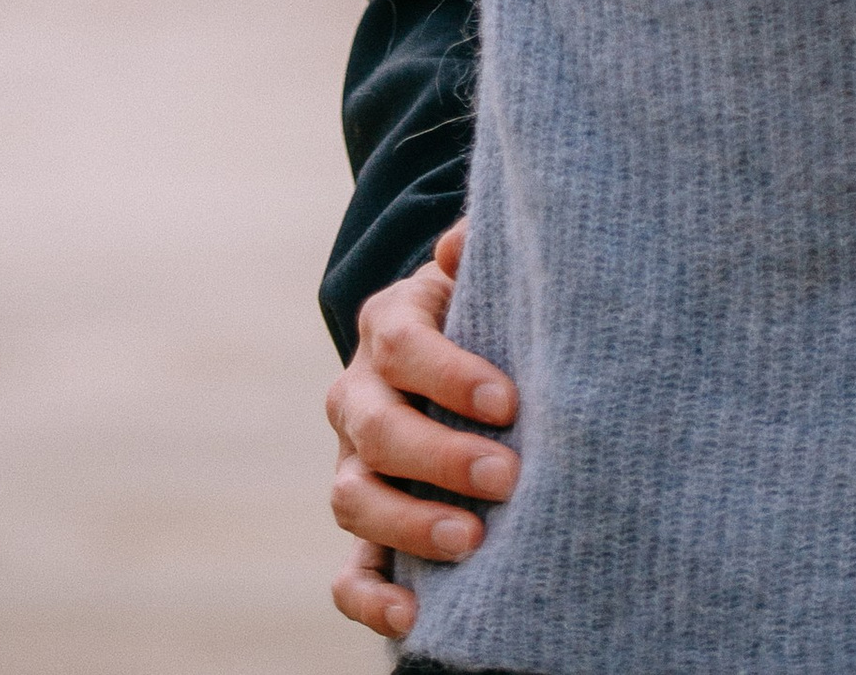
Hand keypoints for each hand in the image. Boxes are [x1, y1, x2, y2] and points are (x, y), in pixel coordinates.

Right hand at [325, 226, 519, 635]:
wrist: (451, 360)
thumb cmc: (481, 314)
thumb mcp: (480, 276)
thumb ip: (475, 253)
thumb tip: (466, 239)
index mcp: (389, 327)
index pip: (404, 347)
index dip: (450, 374)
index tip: (508, 401)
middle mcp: (358, 397)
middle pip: (378, 431)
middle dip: (441, 457)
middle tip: (508, 477)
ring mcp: (353, 466)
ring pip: (354, 499)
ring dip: (410, 525)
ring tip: (473, 541)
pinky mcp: (363, 528)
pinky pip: (348, 572)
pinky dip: (370, 599)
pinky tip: (413, 617)